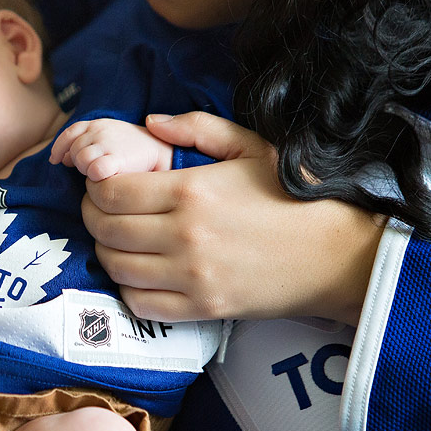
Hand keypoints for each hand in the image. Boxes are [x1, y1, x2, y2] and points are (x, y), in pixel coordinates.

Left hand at [49, 118, 173, 180]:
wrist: (162, 152)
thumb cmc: (132, 151)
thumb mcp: (106, 139)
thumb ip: (83, 144)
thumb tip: (59, 159)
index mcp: (98, 123)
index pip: (69, 133)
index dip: (60, 148)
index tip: (57, 161)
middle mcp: (100, 130)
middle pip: (73, 150)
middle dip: (78, 163)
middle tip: (95, 170)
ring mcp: (109, 143)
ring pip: (81, 160)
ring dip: (87, 171)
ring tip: (103, 174)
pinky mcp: (118, 158)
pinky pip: (94, 170)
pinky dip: (96, 177)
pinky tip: (107, 179)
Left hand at [82, 112, 385, 325]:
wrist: (337, 254)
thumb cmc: (294, 196)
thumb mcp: (251, 146)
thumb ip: (197, 127)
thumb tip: (150, 123)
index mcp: (191, 189)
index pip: (110, 192)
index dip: (95, 187)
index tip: (103, 184)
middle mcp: (184, 234)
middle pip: (105, 229)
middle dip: (94, 217)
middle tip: (104, 211)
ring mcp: (192, 275)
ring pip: (116, 267)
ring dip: (108, 252)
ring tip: (121, 240)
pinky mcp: (203, 307)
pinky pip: (140, 304)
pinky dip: (130, 289)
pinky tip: (142, 273)